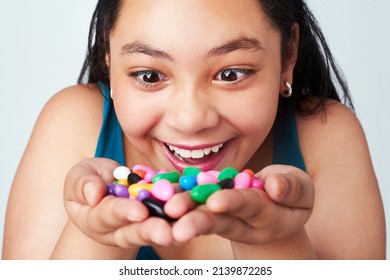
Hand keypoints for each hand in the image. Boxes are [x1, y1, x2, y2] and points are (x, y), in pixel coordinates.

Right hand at [63, 157, 174, 247]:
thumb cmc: (91, 180)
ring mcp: (138, 228)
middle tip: (167, 232)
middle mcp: (118, 229)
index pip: (108, 216)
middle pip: (134, 232)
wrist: (107, 188)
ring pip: (154, 231)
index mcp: (95, 219)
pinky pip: (169, 219)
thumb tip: (94, 193)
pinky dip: (182, 216)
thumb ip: (82, 184)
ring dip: (170, 229)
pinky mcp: (156, 220)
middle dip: (151, 231)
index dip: (124, 213)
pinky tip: (194, 211)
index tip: (139, 211)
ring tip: (184, 229)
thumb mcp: (80, 177)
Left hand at [165, 165, 313, 244]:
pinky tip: (157, 192)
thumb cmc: (291, 199)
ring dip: (182, 213)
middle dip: (197, 217)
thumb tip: (274, 186)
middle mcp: (240, 220)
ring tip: (163, 210)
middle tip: (174, 214)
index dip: (232, 203)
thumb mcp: (300, 192)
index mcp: (266, 215)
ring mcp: (223, 216)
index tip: (215, 201)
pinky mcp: (210, 210)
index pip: (248, 207)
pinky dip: (176, 199)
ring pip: (201, 216)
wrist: (275, 215)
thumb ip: (291, 188)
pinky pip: (193, 206)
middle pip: (218, 219)